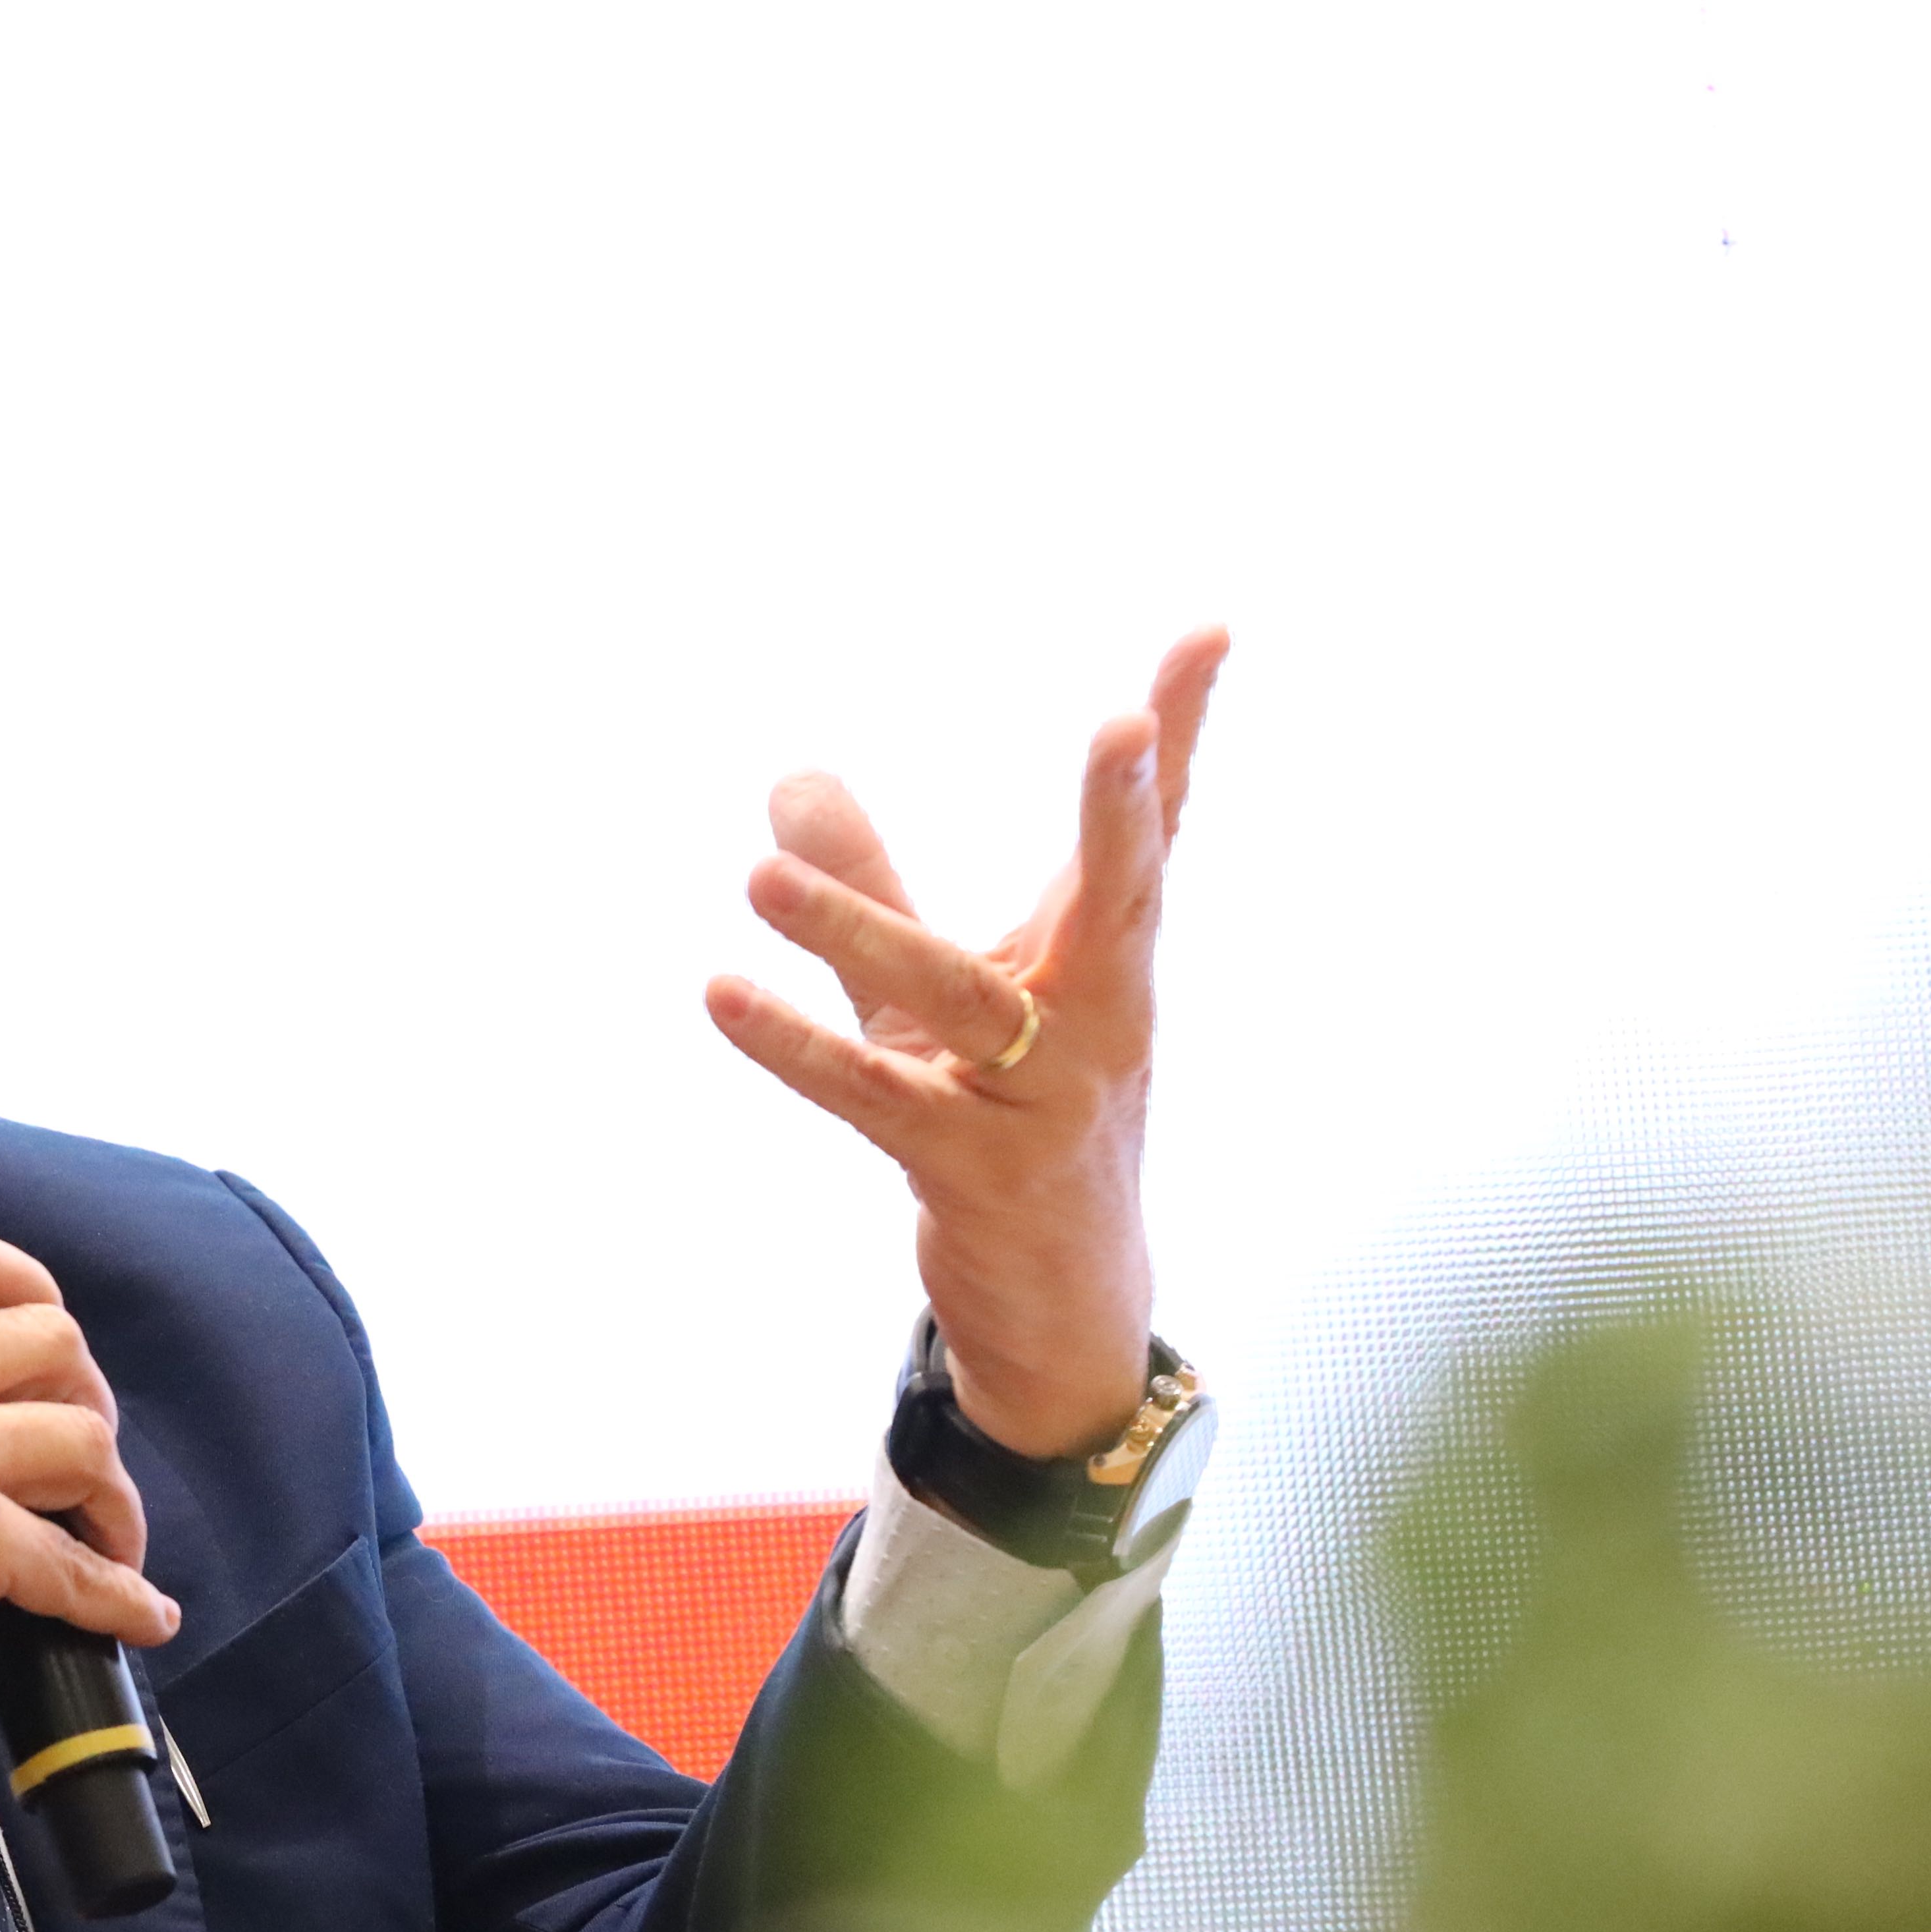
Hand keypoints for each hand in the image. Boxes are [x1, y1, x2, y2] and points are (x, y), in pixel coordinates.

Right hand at [0, 1222, 178, 1798]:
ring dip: (112, 1495)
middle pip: (51, 1339)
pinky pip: (77, 1567)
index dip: (23, 1285)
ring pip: (84, 1438)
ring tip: (106, 1538)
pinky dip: (121, 1597)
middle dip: (85, 1393)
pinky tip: (136, 1615)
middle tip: (78, 1450)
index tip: (41, 1328)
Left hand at [703, 627, 1230, 1459]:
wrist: (1064, 1300)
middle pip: (1120, 901)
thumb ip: (875, 882)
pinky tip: (723, 997)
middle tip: (1121, 723)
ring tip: (760, 873)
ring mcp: (1045, 1101)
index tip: (1207, 631)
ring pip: (957, 999)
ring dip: (857, 932)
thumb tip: (789, 775)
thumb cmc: (1014, 1116)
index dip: (1179, 733)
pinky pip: (878, 1099)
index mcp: (1101, 961)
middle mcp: (1096, 1021)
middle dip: (1122, 812)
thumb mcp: (941, 991)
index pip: (1149, 832)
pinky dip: (798, 1050)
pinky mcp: (976, 1174)